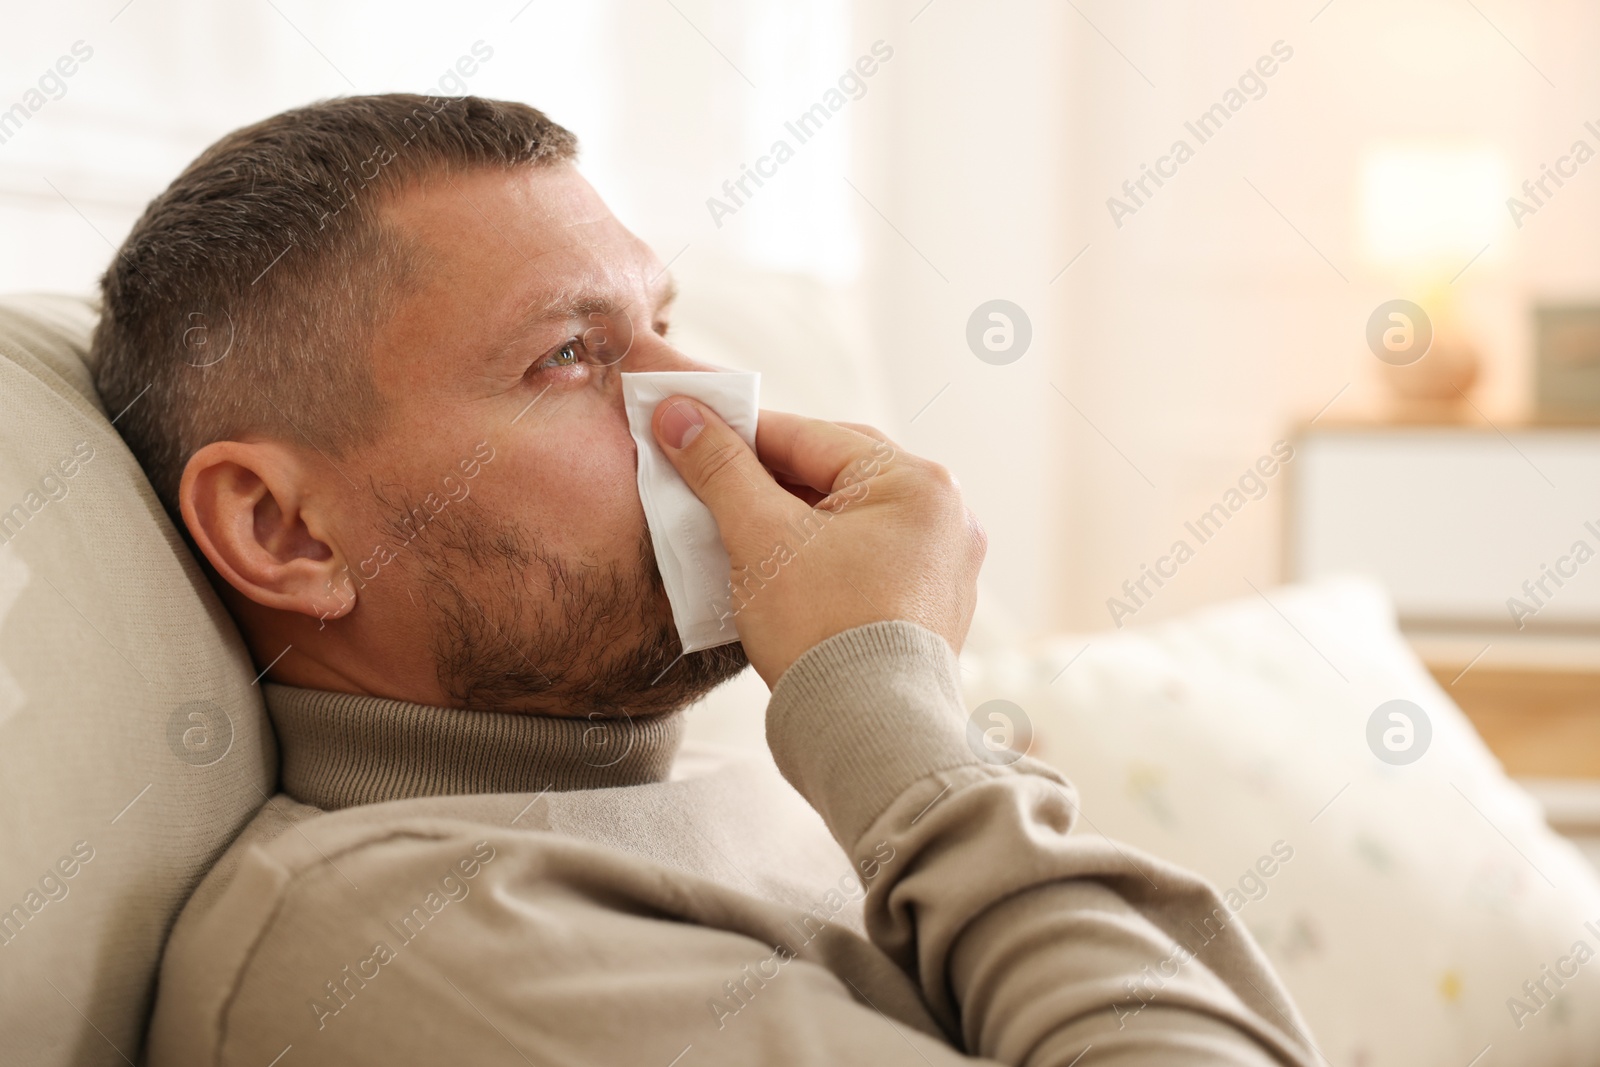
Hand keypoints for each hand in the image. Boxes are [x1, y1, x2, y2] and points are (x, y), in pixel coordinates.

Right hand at [652, 397, 985, 687]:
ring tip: (737, 528)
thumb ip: (719, 468)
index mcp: (917, 482)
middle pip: (834, 474)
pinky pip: (865, 559)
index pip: (808, 436)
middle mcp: (945, 516)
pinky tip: (779, 571)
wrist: (867, 735)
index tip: (686, 428)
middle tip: (706, 481)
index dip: (738, 434)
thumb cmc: (821, 631)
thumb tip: (677, 412)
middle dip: (767, 478)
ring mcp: (943, 566)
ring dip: (792, 518)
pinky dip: (821, 556)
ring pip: (848, 518)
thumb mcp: (760, 536)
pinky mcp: (930, 609)